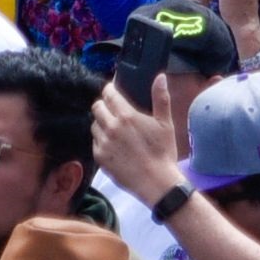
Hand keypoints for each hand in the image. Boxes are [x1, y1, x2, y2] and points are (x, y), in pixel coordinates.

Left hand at [92, 76, 189, 202]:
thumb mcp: (165, 123)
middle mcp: (111, 127)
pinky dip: (101, 140)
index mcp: (126, 116)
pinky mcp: (100, 158)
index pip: (108, 94)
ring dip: (101, 122)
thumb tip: (161, 77)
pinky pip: (95, 142)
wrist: (156, 182)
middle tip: (113, 109)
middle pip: (97, 107)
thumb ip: (161, 98)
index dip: (110, 90)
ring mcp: (103, 143)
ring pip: (94, 124)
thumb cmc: (163, 152)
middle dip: (104, 105)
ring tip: (114, 128)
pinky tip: (113, 144)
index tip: (113, 91)